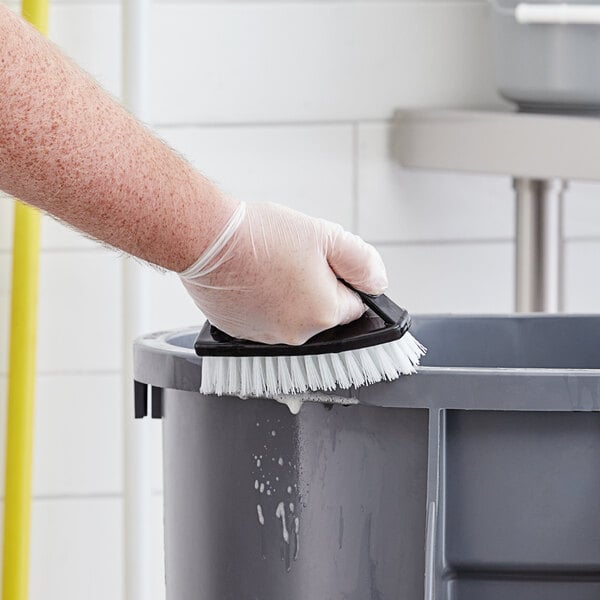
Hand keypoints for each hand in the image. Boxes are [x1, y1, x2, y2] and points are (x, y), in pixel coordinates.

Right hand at [179, 202, 387, 344]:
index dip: (341, 281)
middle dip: (315, 290)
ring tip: (268, 268)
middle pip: (322, 314)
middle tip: (293, 261)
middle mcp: (297, 335)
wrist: (208, 240)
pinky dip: (262, 304)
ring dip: (287, 298)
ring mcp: (266, 337)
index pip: (353, 306)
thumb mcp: (326, 235)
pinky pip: (263, 321)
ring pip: (292, 318)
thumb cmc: (261, 236)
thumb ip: (362, 262)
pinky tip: (252, 280)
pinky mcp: (241, 332)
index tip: (323, 265)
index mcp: (324, 314)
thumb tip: (378, 283)